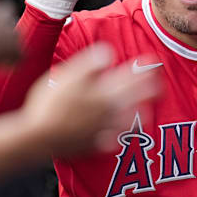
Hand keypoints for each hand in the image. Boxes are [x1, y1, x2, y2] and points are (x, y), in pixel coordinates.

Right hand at [21, 43, 160, 154]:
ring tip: (147, 111)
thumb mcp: (67, 75)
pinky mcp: (92, 144)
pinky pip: (112, 141)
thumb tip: (108, 52)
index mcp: (102, 91)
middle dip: (150, 90)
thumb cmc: (48, 105)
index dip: (144, 69)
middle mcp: (106, 110)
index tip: (155, 64)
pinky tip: (121, 136)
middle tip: (160, 86)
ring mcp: (101, 129)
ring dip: (140, 114)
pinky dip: (119, 137)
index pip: (129, 77)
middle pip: (134, 98)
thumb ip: (90, 63)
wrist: (36, 138)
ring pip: (128, 121)